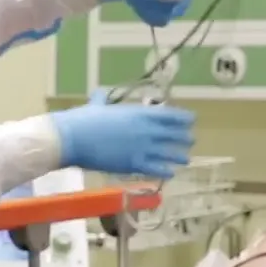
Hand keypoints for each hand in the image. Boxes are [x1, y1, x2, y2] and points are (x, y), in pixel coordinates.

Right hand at [50, 90, 195, 178]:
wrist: (74, 138)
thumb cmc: (84, 120)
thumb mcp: (96, 106)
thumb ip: (102, 100)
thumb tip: (99, 93)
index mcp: (138, 113)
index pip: (168, 115)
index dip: (182, 118)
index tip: (191, 120)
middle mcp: (145, 129)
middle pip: (171, 134)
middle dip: (183, 137)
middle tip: (191, 140)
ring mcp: (141, 147)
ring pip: (167, 153)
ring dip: (178, 156)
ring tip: (186, 159)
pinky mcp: (133, 163)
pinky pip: (155, 168)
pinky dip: (164, 171)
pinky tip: (171, 173)